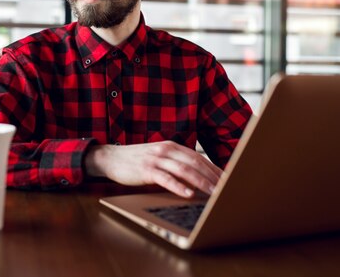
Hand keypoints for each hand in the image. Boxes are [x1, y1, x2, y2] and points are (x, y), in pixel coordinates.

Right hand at [84, 141, 222, 197]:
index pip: (198, 157)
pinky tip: (188, 194)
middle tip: (226, 188)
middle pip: (195, 163)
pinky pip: (165, 178)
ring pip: (184, 170)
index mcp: (172, 146)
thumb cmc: (137, 161)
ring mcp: (156, 159)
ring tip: (213, 193)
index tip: (227, 179)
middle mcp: (166, 150)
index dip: (214, 168)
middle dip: (213, 176)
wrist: (112, 158)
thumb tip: (196, 177)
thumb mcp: (159, 158)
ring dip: (201, 182)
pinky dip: (178, 186)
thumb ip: (175, 163)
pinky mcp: (146, 170)